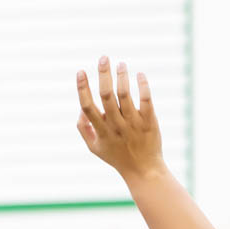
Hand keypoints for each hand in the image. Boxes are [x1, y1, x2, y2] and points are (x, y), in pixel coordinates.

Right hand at [76, 58, 165, 182]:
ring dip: (122, 76)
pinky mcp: (149, 121)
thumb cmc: (117, 157)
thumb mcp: (95, 148)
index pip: (87, 106)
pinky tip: (139, 74)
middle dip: (103, 74)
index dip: (82, 88)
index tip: (80, 72)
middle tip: (103, 57)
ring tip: (120, 64)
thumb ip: (84, 129)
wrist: (144, 170)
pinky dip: (142, 85)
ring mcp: (133, 123)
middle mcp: (116, 126)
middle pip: (107, 96)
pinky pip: (146, 99)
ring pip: (126, 95)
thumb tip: (80, 109)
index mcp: (101, 131)